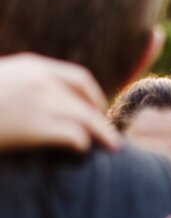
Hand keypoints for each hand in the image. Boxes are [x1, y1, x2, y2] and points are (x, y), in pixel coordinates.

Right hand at [0, 53, 119, 151]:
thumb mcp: (2, 78)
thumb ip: (26, 83)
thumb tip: (49, 103)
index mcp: (33, 66)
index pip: (80, 78)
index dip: (95, 97)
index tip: (99, 112)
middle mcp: (42, 81)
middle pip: (87, 102)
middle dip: (103, 122)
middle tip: (113, 138)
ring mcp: (39, 102)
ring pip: (88, 118)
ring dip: (103, 134)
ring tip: (112, 147)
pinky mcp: (33, 127)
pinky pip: (74, 134)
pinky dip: (83, 144)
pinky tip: (82, 150)